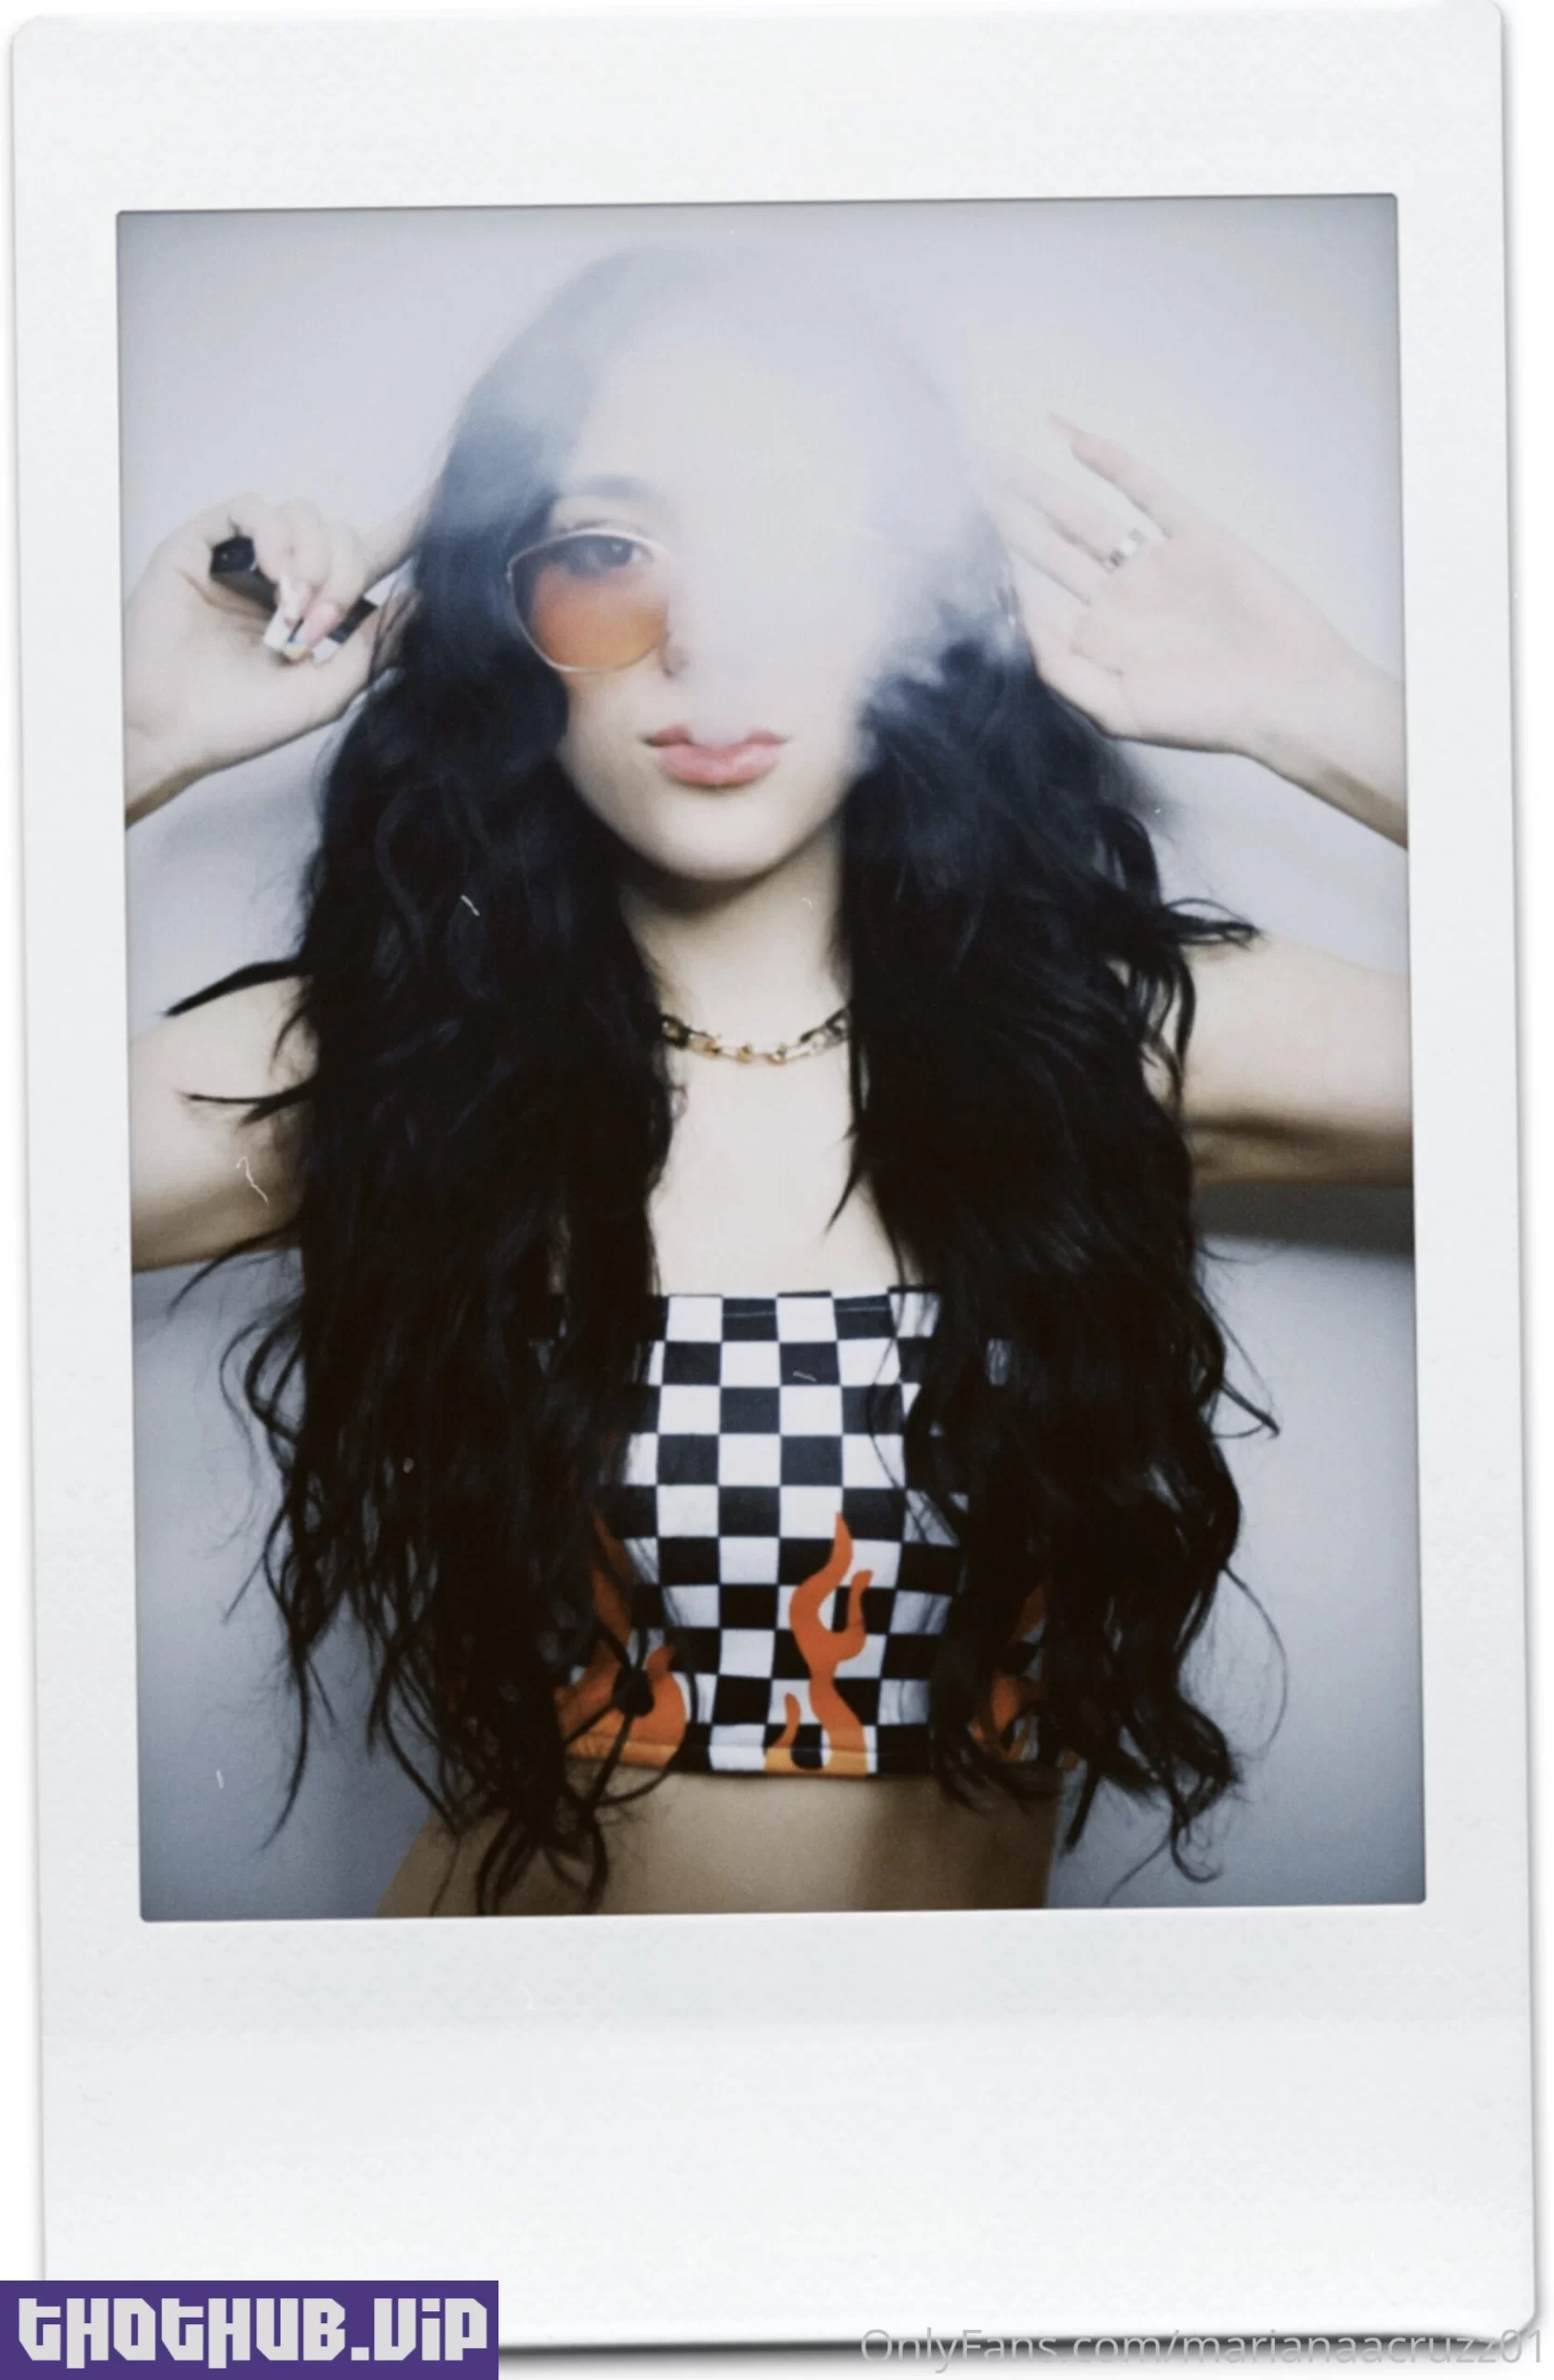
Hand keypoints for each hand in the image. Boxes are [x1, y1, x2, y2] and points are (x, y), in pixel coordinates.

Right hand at [123, 489, 424, 823]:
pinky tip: (274, 574)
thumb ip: (372, 648)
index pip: (365, 559)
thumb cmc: (239, 722)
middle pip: (339, 535)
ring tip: (291, 608)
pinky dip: (273, 535)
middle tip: (321, 623)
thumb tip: (418, 601)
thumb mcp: (326, 693)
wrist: (173, 730)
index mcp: (314, 610)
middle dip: (343, 575)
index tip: (446, 507)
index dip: (404, 532)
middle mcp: (280, 579)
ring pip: (302, 516)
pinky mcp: (201, 546)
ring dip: (310, 559)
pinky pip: (250, 508)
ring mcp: (241, 560)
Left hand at [988, 421, 1404, 839]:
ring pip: (1084, 515)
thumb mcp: (1117, 710)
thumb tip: (1020, 614)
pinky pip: (1147, 491)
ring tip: (996, 460)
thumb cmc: (1210, 717)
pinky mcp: (1196, 536)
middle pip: (1048, 547)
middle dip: (1005, 516)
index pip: (1034, 595)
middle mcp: (1119, 600)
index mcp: (1098, 642)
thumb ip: (1062, 668)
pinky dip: (1111, 464)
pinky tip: (1072, 442)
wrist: (1289, 697)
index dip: (994, 568)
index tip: (947, 538)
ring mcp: (1155, 565)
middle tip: (962, 480)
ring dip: (1040, 486)